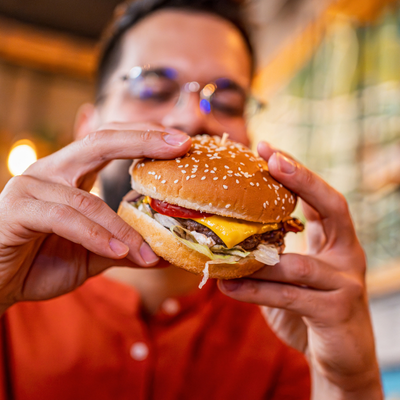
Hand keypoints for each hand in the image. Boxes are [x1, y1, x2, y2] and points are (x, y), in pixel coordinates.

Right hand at [0, 124, 190, 312]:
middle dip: (143, 140)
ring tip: (150, 252)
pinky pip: (65, 218)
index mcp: (70, 173)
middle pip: (100, 142)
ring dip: (124, 228)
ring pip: (88, 198)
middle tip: (181, 145)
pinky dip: (97, 237)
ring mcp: (31, 186)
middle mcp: (51, 171)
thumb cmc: (41, 263)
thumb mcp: (95, 254)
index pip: (110, 140)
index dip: (145, 136)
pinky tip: (119, 253)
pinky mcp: (18, 210)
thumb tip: (165, 253)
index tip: (182, 141)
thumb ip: (126, 248)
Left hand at [219, 142, 382, 398]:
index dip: (298, 172)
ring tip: (220, 249)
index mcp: (336, 241)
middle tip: (271, 158)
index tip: (267, 148)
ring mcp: (346, 284)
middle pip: (333, 207)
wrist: (339, 359)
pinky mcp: (336, 313)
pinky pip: (290, 297)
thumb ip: (270, 254)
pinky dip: (255, 291)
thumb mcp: (291, 275)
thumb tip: (223, 236)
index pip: (321, 198)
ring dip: (257, 257)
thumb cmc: (309, 309)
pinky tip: (227, 287)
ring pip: (299, 263)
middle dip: (302, 179)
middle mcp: (347, 256)